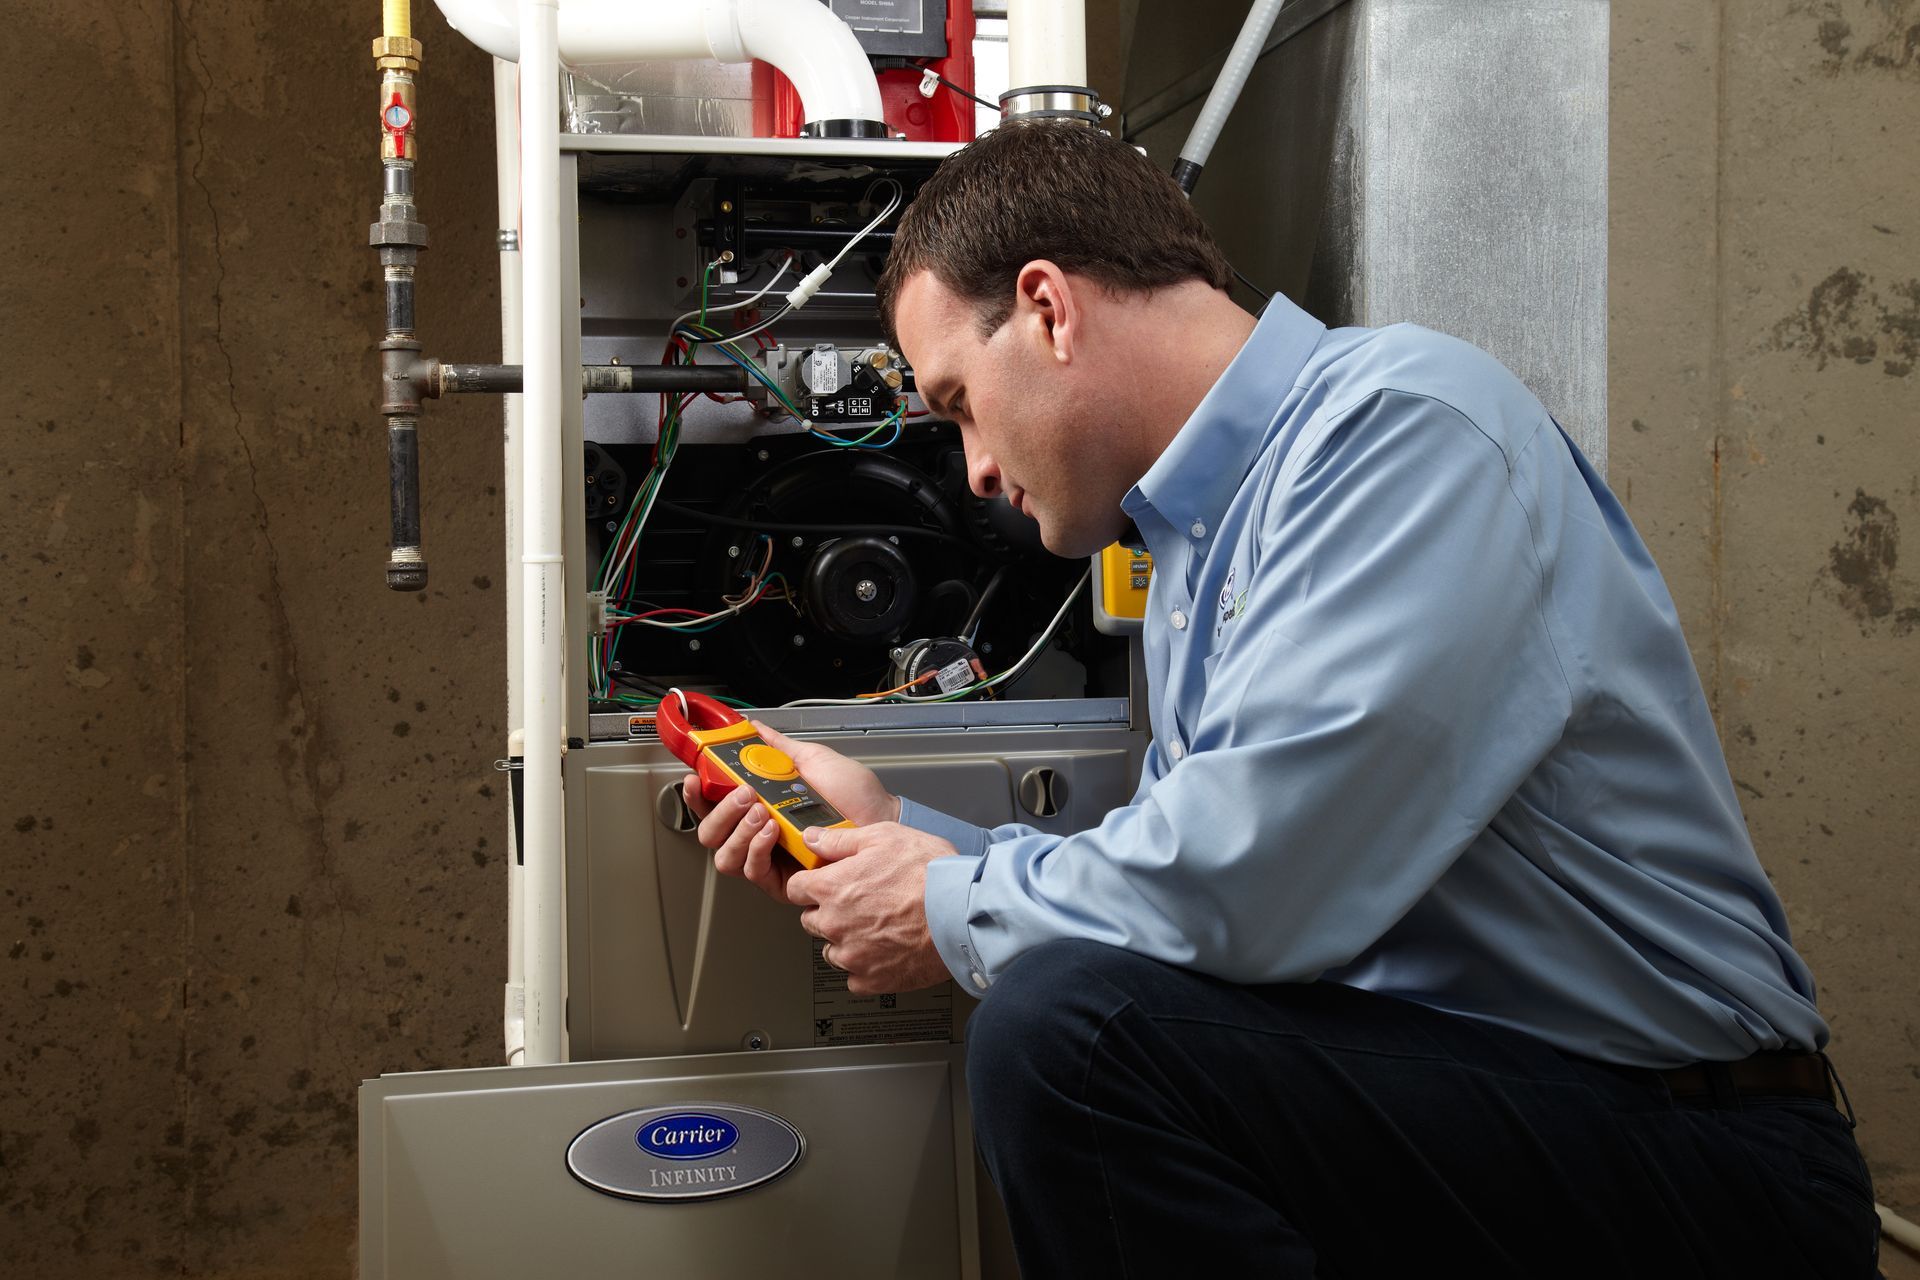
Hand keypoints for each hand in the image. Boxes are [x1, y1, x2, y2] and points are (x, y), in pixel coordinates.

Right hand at [683, 720, 899, 901]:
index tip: (695, 778)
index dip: (697, 795)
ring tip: (762, 810)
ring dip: (738, 830)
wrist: (879, 818)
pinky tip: (771, 831)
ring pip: (725, 856)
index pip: (713, 806)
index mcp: (759, 806)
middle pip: (711, 834)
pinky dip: (757, 849)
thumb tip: (756, 729)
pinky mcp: (784, 882)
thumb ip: (778, 748)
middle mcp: (758, 835)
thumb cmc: (853, 795)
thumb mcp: (811, 760)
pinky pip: (753, 871)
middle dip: (721, 812)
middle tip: (744, 793)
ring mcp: (769, 859)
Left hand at [786, 822, 955, 994]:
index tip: (823, 884)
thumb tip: (812, 838)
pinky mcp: (873, 979)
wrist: (962, 913)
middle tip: (858, 903)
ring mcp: (852, 955)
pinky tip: (884, 952)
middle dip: (828, 911)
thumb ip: (840, 840)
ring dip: (845, 941)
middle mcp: (835, 924)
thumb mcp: (884, 837)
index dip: (810, 883)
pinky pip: (854, 979)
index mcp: (832, 888)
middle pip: (810, 921)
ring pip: (831, 951)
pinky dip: (865, 968)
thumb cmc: (929, 874)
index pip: (796, 889)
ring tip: (875, 927)